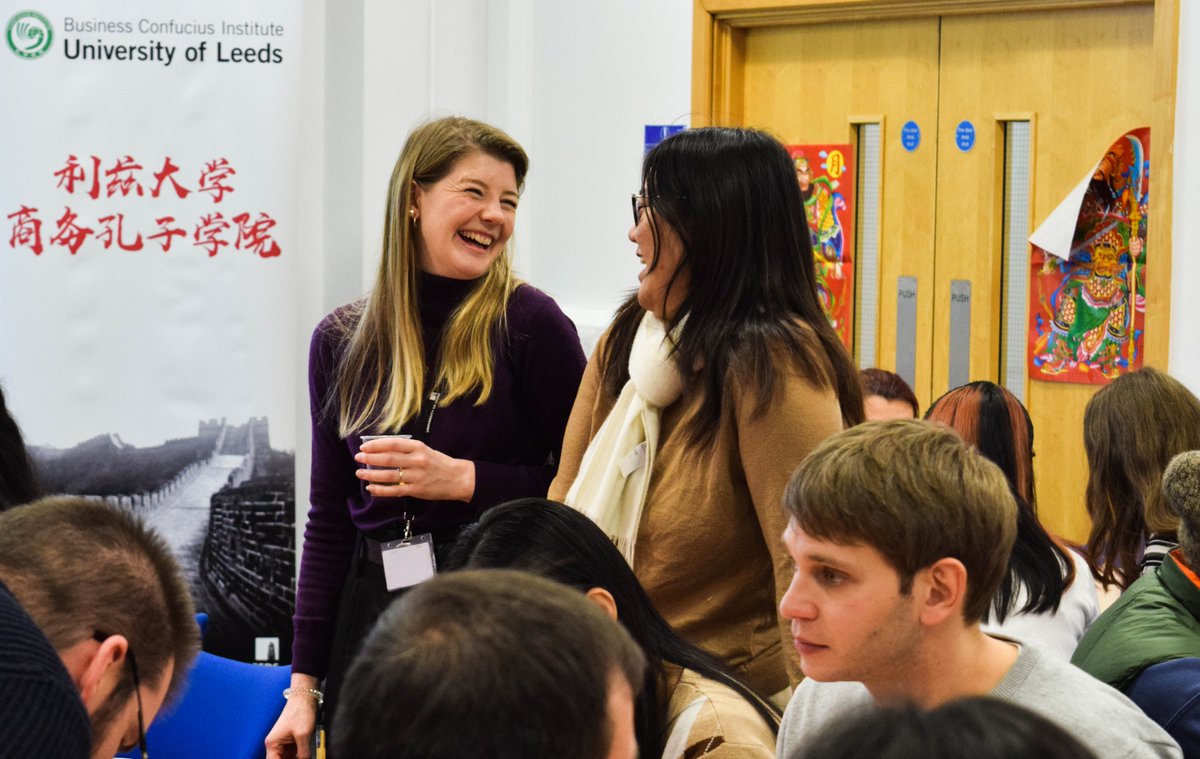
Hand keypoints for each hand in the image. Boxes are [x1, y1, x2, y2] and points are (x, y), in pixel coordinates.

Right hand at [265, 674, 319, 758]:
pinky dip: (298, 757)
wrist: (304, 698)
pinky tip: (305, 756)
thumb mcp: (303, 734)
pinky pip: (293, 754)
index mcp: (272, 743)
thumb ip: (303, 752)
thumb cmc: (299, 711)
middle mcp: (275, 744)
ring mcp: (283, 743)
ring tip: (304, 757)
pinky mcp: (291, 741)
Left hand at [356, 437, 475, 501]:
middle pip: (388, 459)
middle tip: (358, 457)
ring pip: (389, 475)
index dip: (376, 445)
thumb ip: (406, 450)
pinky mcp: (416, 490)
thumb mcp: (425, 450)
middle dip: (370, 458)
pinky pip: (394, 490)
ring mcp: (416, 476)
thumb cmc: (439, 463)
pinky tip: (371, 488)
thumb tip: (382, 450)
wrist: (457, 478)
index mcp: (419, 448)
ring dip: (371, 474)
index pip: (393, 444)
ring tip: (360, 473)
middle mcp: (417, 461)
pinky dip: (380, 490)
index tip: (364, 446)